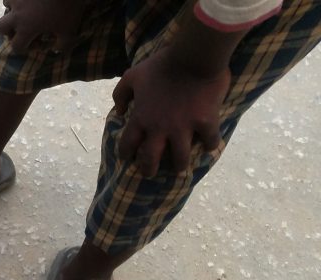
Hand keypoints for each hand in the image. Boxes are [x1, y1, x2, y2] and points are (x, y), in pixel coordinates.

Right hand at [0, 0, 86, 53]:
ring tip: (24, 10)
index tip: (35, 44)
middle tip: (19, 30)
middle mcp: (17, 15)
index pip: (16, 46)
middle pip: (2, 27)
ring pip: (6, 7)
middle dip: (8, 31)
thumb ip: (63, 44)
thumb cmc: (66, 8)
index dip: (24, 49)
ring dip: (12, 11)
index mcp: (26, 29)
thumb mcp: (69, 29)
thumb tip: (57, 50)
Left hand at [112, 47, 228, 176]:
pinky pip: (209, 141)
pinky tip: (209, 146)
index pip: (128, 144)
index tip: (127, 158)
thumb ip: (121, 94)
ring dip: (179, 165)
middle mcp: (160, 129)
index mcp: (140, 118)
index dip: (126, 154)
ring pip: (180, 158)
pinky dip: (209, 145)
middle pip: (151, 159)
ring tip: (180, 168)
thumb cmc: (161, 64)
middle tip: (150, 174)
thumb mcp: (132, 75)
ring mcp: (184, 128)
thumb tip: (119, 112)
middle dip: (149, 169)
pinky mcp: (206, 122)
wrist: (193, 56)